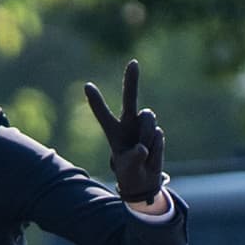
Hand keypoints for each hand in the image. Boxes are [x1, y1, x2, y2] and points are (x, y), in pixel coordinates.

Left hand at [84, 59, 166, 208]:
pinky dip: (155, 149)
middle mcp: (128, 123)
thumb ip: (133, 159)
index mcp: (113, 131)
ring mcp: (143, 126)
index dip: (96, 101)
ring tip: (143, 155)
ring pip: (149, 122)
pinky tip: (151, 156)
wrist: (144, 180)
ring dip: (147, 138)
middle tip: (133, 63)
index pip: (102, 114)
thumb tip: (142, 148)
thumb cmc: (129, 173)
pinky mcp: (157, 132)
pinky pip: (158, 136)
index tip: (87, 85)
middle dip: (132, 80)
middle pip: (130, 98)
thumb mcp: (127, 169)